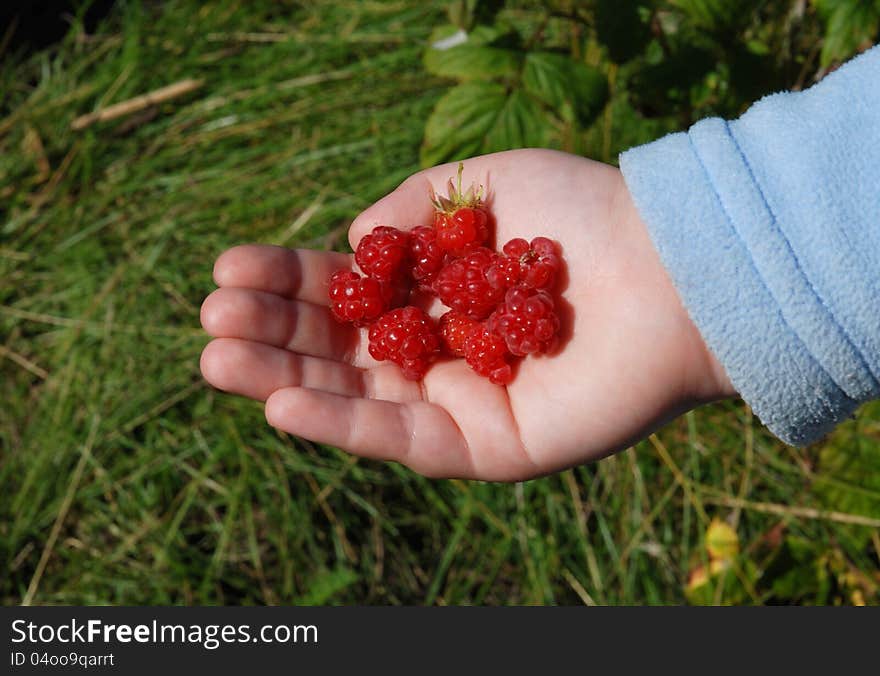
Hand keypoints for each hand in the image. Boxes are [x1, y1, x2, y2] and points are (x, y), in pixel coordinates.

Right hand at [200, 149, 734, 479]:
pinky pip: (404, 440)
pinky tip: (283, 400)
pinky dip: (343, 426)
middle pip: (337, 352)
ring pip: (357, 401)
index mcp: (433, 294)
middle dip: (270, 334)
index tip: (229, 266)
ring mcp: (460, 403)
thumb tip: (350, 238)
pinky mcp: (488, 447)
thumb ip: (411, 209)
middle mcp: (438, 352)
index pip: (343, 293)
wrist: (668, 268)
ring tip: (218, 358)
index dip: (286, 281)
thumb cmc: (581, 217)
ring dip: (284, 380)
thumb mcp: (481, 185)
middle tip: (210, 317)